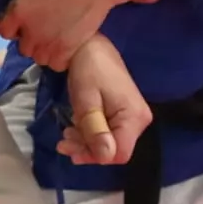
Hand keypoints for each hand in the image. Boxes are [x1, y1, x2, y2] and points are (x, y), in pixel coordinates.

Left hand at [0, 0, 122, 70]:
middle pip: (22, 45)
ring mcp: (51, 43)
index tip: (22, 14)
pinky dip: (58, 56)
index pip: (3, 30)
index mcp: (19, 12)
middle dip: (28, 35)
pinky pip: (56, 63)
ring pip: (38, 56)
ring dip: (42, 47)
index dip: (11, 22)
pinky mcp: (70, 49)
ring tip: (51, 32)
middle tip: (40, 20)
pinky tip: (63, 40)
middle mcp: (32, 32)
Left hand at [57, 34, 151, 165]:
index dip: (95, 156)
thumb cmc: (88, 69)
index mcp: (133, 116)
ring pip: (110, 143)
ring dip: (86, 142)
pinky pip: (109, 133)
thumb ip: (95, 130)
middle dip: (87, 149)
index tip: (71, 149)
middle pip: (114, 149)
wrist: (91, 47)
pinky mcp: (125, 114)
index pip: (119, 153)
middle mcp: (139, 120)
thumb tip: (105, 157)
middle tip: (63, 142)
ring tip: (67, 132)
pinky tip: (77, 127)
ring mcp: (134, 117)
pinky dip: (91, 134)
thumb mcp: (86, 101)